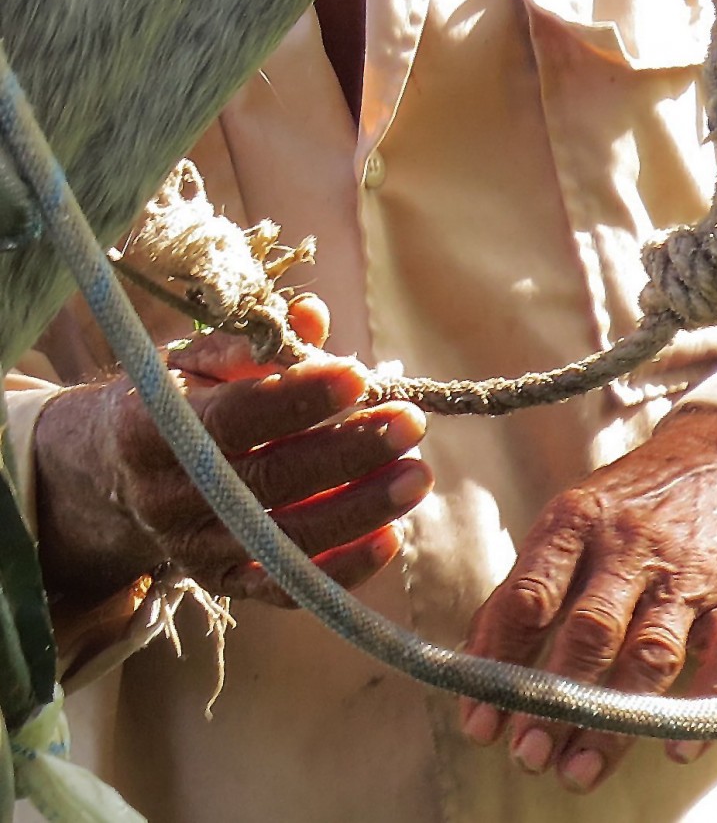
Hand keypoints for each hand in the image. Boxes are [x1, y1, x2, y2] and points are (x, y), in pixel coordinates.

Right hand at [34, 295, 430, 607]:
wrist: (111, 473)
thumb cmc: (173, 400)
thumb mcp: (194, 360)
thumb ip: (254, 341)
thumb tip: (313, 318)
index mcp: (150, 427)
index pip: (234, 416)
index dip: (298, 397)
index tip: (359, 374)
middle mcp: (169, 496)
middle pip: (269, 481)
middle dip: (349, 452)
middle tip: (410, 423)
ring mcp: (194, 547)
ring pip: (285, 539)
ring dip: (361, 509)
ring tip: (417, 476)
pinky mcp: (223, 582)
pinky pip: (288, 588)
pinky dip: (344, 569)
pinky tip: (392, 536)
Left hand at [459, 406, 716, 792]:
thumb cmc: (632, 502)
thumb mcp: (572, 519)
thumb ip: (527, 586)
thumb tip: (475, 667)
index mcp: (575, 522)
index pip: (527, 597)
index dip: (498, 664)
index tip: (480, 723)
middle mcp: (629, 545)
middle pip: (588, 632)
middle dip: (556, 701)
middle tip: (528, 755)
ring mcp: (687, 572)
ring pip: (651, 654)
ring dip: (615, 721)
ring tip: (579, 770)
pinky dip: (705, 707)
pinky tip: (676, 748)